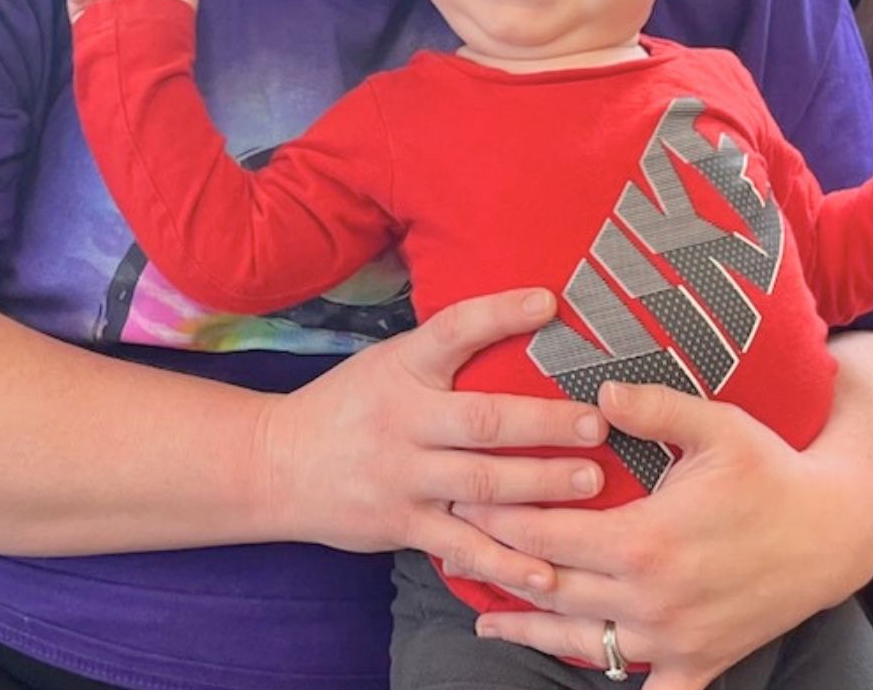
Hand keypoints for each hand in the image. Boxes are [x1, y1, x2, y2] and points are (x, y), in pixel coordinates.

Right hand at [257, 288, 611, 599]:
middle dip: (545, 423)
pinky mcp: (402, 525)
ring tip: (593, 481)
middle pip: (484, 420)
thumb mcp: (387, 362)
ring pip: (482, 485)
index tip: (548, 302)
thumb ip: (444, 353)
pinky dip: (505, 562)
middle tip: (596, 423)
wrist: (276, 465)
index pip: (453, 330)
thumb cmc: (347, 405)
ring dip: (541, 485)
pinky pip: (462, 547)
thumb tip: (522, 320)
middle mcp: (404, 421)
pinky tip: (547, 570)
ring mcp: (403, 477)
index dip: (500, 312)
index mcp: (402, 368)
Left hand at [457, 379, 872, 689]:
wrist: (837, 528)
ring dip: (530, 629)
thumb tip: (599, 391)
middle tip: (455, 544)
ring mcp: (675, 639)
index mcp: (646, 541)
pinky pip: (648, 688)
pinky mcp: (700, 661)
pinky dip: (611, 680)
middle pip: (552, 587)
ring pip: (581, 643)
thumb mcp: (716, 424)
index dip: (499, 515)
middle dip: (499, 564)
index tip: (462, 495)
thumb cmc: (771, 468)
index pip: (548, 532)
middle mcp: (652, 600)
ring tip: (486, 616)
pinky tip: (575, 666)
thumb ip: (653, 406)